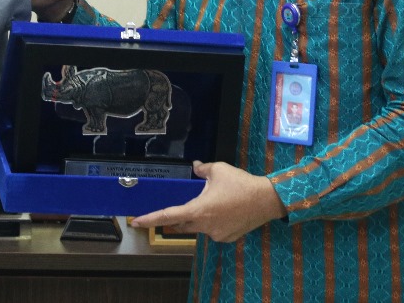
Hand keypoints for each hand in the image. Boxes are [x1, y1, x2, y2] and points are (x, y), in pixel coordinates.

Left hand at [129, 161, 287, 241]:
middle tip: (184, 204)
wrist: (267, 200)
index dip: (150, 219)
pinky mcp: (227, 238)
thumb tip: (195, 165)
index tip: (136, 222)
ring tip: (215, 202)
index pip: (167, 216)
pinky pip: (213, 231)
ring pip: (199, 227)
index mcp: (198, 210)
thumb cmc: (240, 183)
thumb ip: (202, 169)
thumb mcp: (219, 169)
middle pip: (182, 224)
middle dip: (178, 216)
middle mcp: (204, 226)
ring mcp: (216, 235)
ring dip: (199, 218)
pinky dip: (214, 222)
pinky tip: (226, 211)